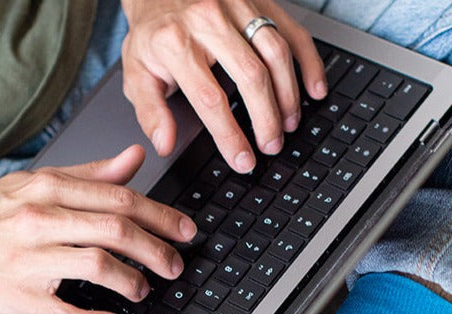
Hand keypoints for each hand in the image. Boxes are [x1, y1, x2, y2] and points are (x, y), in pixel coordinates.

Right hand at [0, 146, 196, 313]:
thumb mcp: (35, 185)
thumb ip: (88, 175)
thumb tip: (134, 160)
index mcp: (48, 189)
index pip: (119, 198)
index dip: (160, 216)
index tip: (184, 231)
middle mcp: (40, 219)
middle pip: (116, 230)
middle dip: (156, 250)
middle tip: (174, 266)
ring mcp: (29, 258)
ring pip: (97, 265)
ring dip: (131, 281)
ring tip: (143, 291)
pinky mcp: (19, 295)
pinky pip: (66, 312)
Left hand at [121, 0, 325, 172]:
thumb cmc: (153, 33)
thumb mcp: (137, 72)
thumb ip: (150, 111)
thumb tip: (165, 145)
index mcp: (175, 43)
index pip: (210, 98)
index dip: (230, 135)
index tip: (243, 160)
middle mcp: (208, 20)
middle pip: (251, 76)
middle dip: (266, 118)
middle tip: (271, 146)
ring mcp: (237, 6)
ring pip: (275, 53)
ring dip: (288, 95)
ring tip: (289, 124)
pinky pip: (291, 30)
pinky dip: (308, 61)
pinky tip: (315, 88)